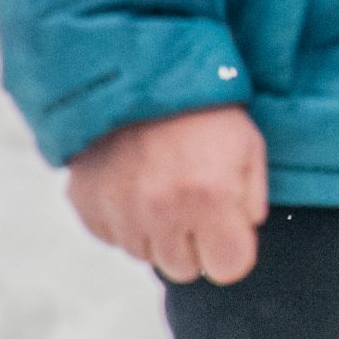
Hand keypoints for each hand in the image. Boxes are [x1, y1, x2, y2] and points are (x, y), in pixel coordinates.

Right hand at [66, 104, 270, 283]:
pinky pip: (113, 236)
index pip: (228, 268)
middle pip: (185, 269)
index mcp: (209, 198)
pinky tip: (135, 183)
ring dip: (158, 232)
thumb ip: (251, 201)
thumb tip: (239, 236)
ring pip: (146, 255)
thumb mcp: (248, 146)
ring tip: (163, 185)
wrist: (138, 69)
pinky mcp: (86, 203)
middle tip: (193, 200)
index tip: (227, 224)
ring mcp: (119, 210)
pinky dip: (125, 219)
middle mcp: (161, 211)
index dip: (232, 247)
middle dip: (194, 242)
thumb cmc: (204, 109)